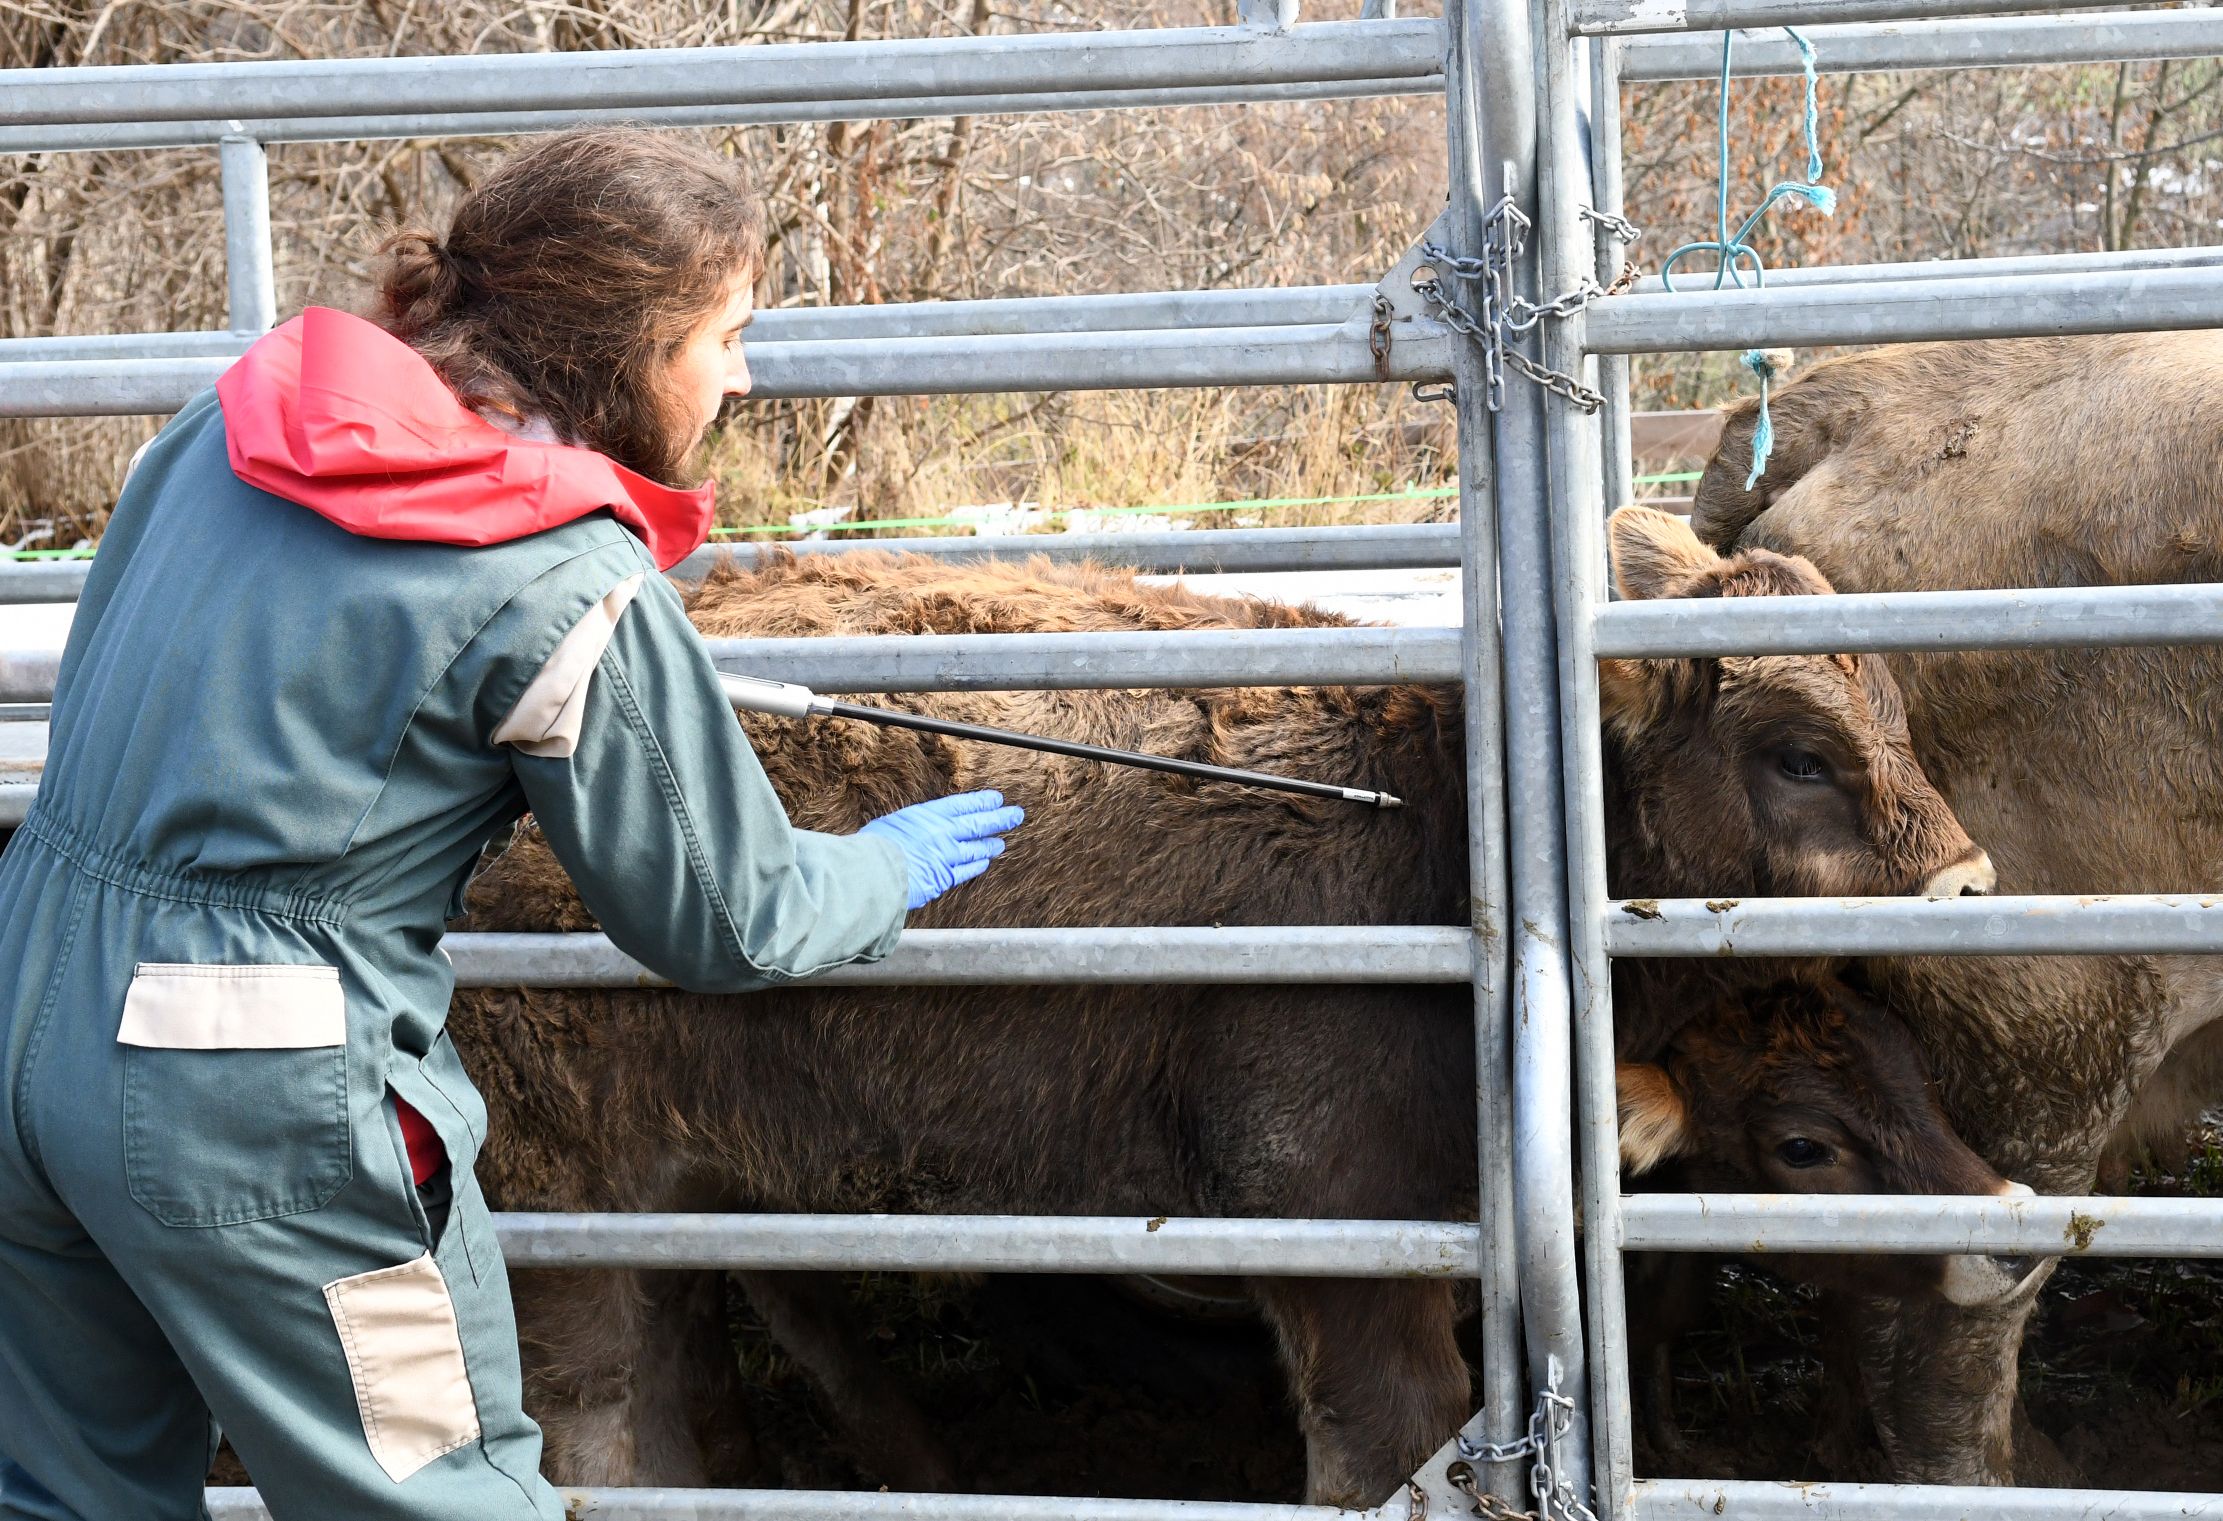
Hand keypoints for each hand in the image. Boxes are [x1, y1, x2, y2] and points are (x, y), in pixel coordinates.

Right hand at [858, 790, 1025, 910]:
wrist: (872, 873)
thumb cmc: (873, 848)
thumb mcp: (891, 825)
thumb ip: (910, 827)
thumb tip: (913, 830)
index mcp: (927, 815)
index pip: (962, 805)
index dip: (982, 802)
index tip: (997, 799)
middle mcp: (942, 833)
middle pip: (978, 824)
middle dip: (1000, 819)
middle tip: (1016, 815)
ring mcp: (946, 856)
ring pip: (977, 848)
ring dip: (991, 845)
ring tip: (1001, 843)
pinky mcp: (944, 878)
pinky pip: (966, 871)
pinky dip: (977, 865)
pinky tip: (984, 862)